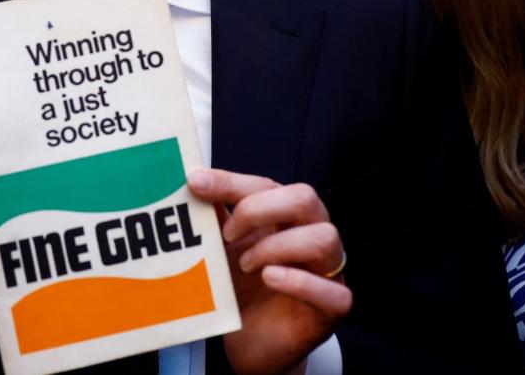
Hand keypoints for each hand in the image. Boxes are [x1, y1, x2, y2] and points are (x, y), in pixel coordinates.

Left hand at [187, 169, 351, 374]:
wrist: (251, 342)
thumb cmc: (244, 290)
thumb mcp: (223, 249)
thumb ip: (213, 218)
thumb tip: (190, 182)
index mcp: (286, 216)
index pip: (265, 185)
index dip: (231, 182)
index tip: (195, 183)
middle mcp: (311, 235)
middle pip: (304, 198)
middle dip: (259, 209)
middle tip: (228, 235)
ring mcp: (326, 271)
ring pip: (324, 238)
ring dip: (277, 247)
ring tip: (246, 265)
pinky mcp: (332, 307)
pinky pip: (334, 292)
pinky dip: (300, 282)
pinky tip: (270, 279)